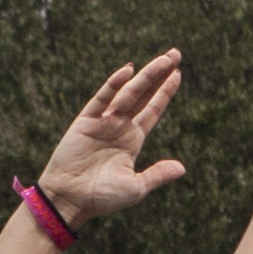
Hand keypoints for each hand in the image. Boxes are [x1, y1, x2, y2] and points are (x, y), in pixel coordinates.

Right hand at [35, 57, 188, 219]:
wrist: (70, 200)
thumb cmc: (102, 197)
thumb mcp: (136, 187)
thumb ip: (157, 175)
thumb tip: (182, 168)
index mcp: (132, 140)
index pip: (153, 109)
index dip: (165, 92)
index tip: (178, 74)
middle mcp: (120, 127)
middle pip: (144, 94)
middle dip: (159, 74)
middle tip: (175, 54)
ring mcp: (103, 122)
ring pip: (128, 92)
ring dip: (146, 75)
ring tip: (164, 59)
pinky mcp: (86, 121)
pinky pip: (102, 99)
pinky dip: (113, 84)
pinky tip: (128, 71)